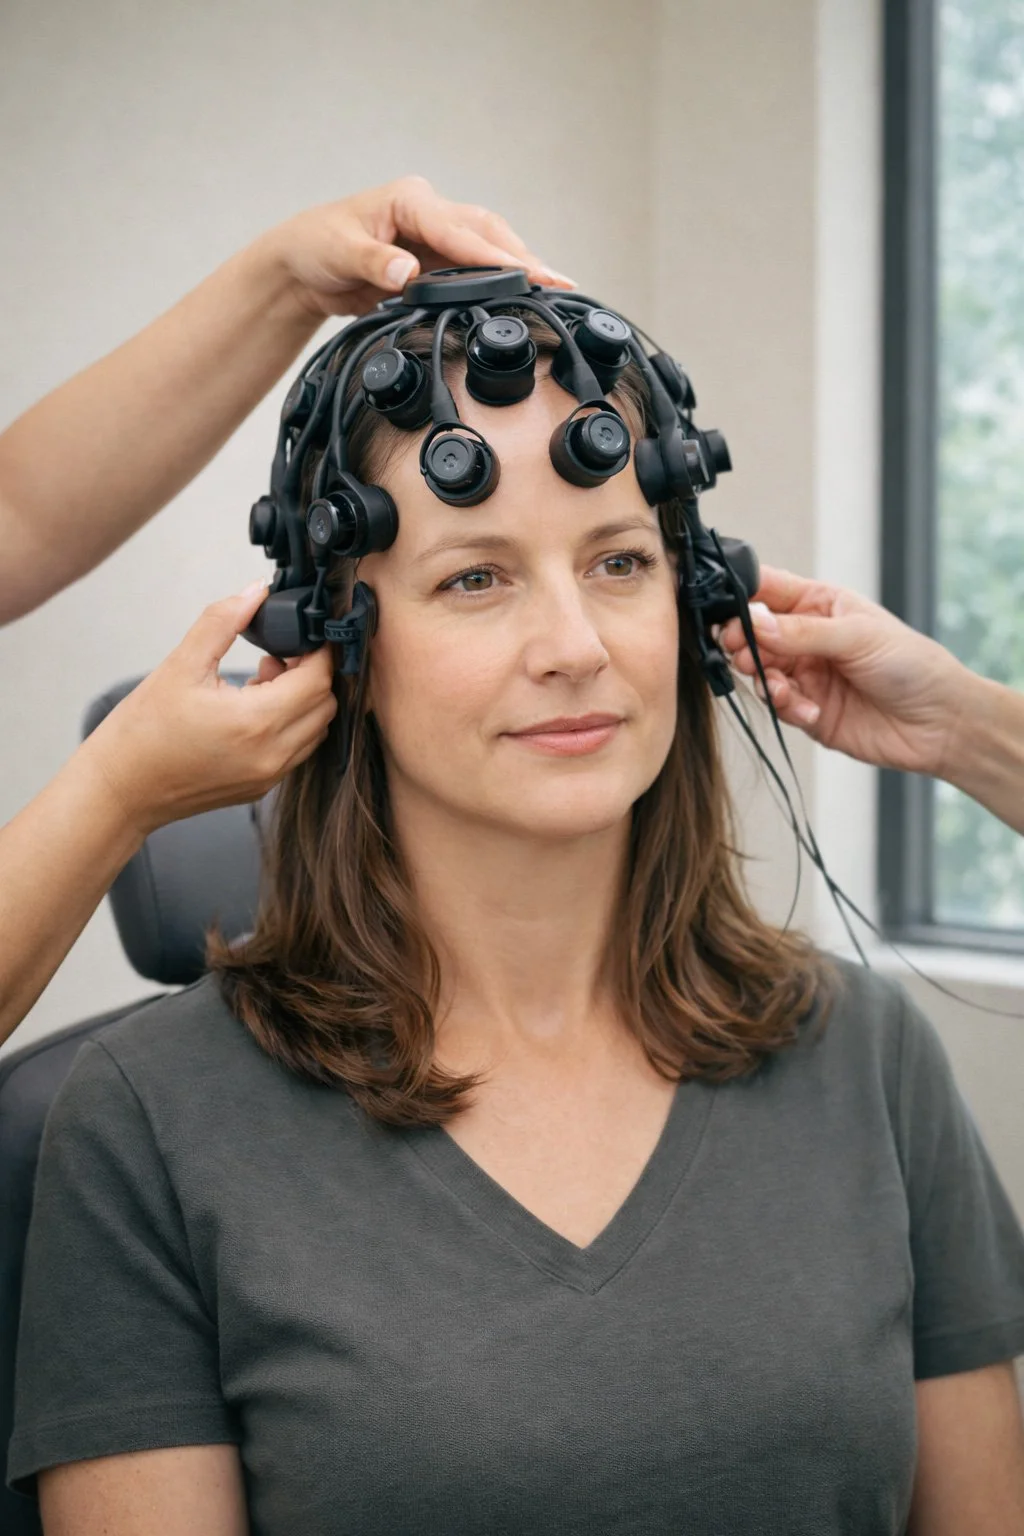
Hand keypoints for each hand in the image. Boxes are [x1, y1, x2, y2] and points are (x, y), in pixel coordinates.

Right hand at [82, 582, 336, 837]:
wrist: (120, 789)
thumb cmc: (142, 732)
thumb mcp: (181, 665)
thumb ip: (222, 622)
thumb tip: (256, 592)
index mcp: (255, 722)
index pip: (317, 680)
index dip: (317, 652)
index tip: (301, 636)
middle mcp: (271, 755)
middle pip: (324, 706)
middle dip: (311, 674)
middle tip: (276, 656)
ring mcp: (268, 775)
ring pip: (315, 730)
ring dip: (302, 701)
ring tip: (261, 682)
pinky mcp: (260, 787)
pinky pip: (296, 750)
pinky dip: (290, 724)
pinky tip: (253, 709)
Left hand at [256, 174, 574, 319]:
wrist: (302, 266)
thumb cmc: (316, 247)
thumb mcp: (339, 253)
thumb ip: (374, 262)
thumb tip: (407, 271)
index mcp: (410, 201)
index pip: (461, 230)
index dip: (496, 255)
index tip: (528, 274)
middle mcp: (429, 213)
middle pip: (488, 232)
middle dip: (524, 258)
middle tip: (561, 283)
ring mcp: (435, 236)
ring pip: (488, 247)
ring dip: (519, 268)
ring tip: (556, 290)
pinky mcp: (435, 260)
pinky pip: (474, 270)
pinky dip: (499, 282)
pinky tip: (523, 297)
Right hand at [717, 565, 974, 776]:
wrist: (940, 723)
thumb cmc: (913, 665)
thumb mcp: (858, 636)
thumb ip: (802, 631)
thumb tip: (753, 622)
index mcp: (820, 604)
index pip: (768, 590)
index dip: (740, 596)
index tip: (722, 610)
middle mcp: (806, 638)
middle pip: (752, 634)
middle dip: (742, 643)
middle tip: (743, 653)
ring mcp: (805, 674)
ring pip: (759, 672)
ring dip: (763, 680)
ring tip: (780, 688)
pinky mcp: (806, 711)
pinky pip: (778, 706)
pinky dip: (786, 708)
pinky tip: (809, 711)